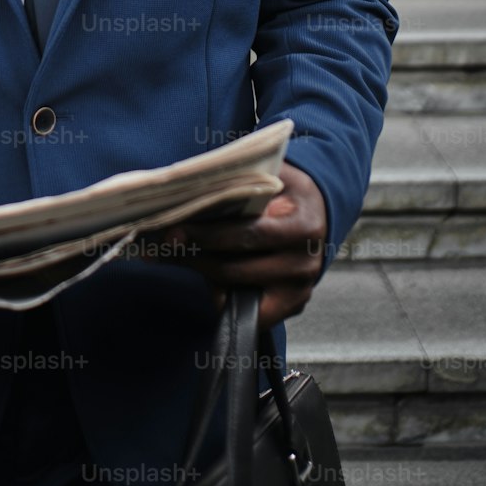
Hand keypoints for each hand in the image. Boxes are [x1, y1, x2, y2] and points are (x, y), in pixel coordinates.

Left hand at [145, 163, 327, 331]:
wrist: (318, 212)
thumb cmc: (286, 190)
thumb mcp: (272, 174)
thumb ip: (240, 179)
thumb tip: (189, 186)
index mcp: (302, 225)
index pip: (247, 234)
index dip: (207, 233)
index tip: (175, 228)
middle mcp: (304, 261)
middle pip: (235, 265)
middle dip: (195, 253)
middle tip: (166, 242)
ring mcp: (299, 288)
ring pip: (235, 286)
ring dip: (201, 271)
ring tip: (178, 254)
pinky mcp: (292, 305)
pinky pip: (247, 311)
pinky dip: (223, 295)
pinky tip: (208, 277)